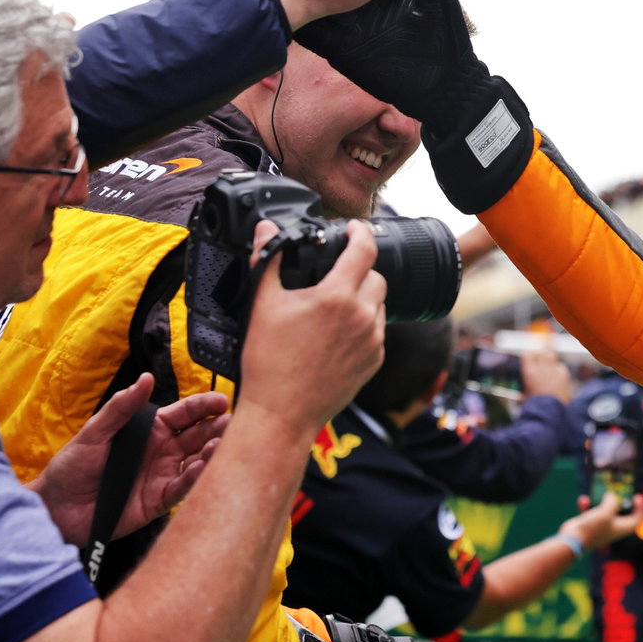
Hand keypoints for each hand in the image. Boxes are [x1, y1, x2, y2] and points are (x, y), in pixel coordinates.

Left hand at [30, 373, 228, 546]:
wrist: (56, 507)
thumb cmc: (72, 466)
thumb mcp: (95, 432)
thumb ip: (122, 407)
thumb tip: (145, 378)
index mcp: (152, 430)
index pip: (187, 413)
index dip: (205, 406)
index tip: (222, 400)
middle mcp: (164, 451)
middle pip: (199, 436)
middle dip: (218, 428)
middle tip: (231, 424)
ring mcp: (163, 475)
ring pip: (197, 461)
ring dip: (212, 452)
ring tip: (220, 445)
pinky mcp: (159, 501)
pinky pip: (182, 488)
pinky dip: (194, 478)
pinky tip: (200, 467)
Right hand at [236, 219, 386, 435]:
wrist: (282, 413)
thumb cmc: (270, 363)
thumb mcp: (262, 305)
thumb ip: (268, 260)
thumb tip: (266, 230)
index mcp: (337, 297)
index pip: (364, 249)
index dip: (360, 231)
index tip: (352, 228)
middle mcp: (362, 317)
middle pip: (375, 276)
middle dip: (359, 268)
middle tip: (336, 273)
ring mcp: (373, 341)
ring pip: (380, 304)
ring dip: (363, 297)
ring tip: (335, 305)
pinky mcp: (375, 361)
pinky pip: (378, 331)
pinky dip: (364, 324)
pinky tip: (339, 332)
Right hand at [520, 347, 573, 405]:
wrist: (549, 412)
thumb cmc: (534, 406)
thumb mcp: (523, 399)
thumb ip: (522, 394)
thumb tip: (518, 398)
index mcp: (529, 372)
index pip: (527, 354)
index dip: (528, 357)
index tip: (530, 360)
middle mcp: (541, 368)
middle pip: (541, 352)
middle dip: (540, 356)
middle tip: (540, 362)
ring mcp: (553, 370)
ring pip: (551, 356)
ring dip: (549, 359)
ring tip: (549, 366)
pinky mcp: (564, 375)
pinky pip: (561, 366)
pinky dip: (559, 369)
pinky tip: (557, 377)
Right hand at [565, 492, 642, 550]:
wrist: (572, 541)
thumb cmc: (592, 529)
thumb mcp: (606, 512)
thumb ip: (612, 501)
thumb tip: (611, 495)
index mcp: (622, 528)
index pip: (637, 518)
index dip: (640, 507)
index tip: (637, 496)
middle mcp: (613, 527)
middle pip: (622, 512)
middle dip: (619, 499)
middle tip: (617, 490)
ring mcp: (600, 525)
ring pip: (605, 509)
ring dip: (600, 500)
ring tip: (597, 491)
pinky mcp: (589, 523)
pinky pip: (591, 511)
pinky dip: (587, 505)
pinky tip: (583, 500)